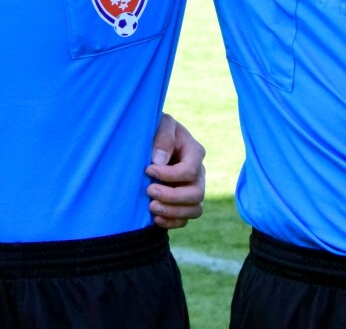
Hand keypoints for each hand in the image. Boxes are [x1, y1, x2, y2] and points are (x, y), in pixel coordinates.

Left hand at [145, 112, 205, 228]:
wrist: (150, 140)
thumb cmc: (156, 129)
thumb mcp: (161, 123)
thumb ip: (163, 137)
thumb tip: (159, 161)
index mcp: (195, 152)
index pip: (190, 170)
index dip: (169, 174)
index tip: (147, 169)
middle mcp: (198, 173)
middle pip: (196, 193)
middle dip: (172, 196)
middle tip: (149, 190)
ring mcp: (193, 189)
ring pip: (195, 210)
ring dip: (173, 212)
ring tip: (151, 207)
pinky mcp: (184, 203)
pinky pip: (186, 220)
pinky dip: (172, 222)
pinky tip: (155, 218)